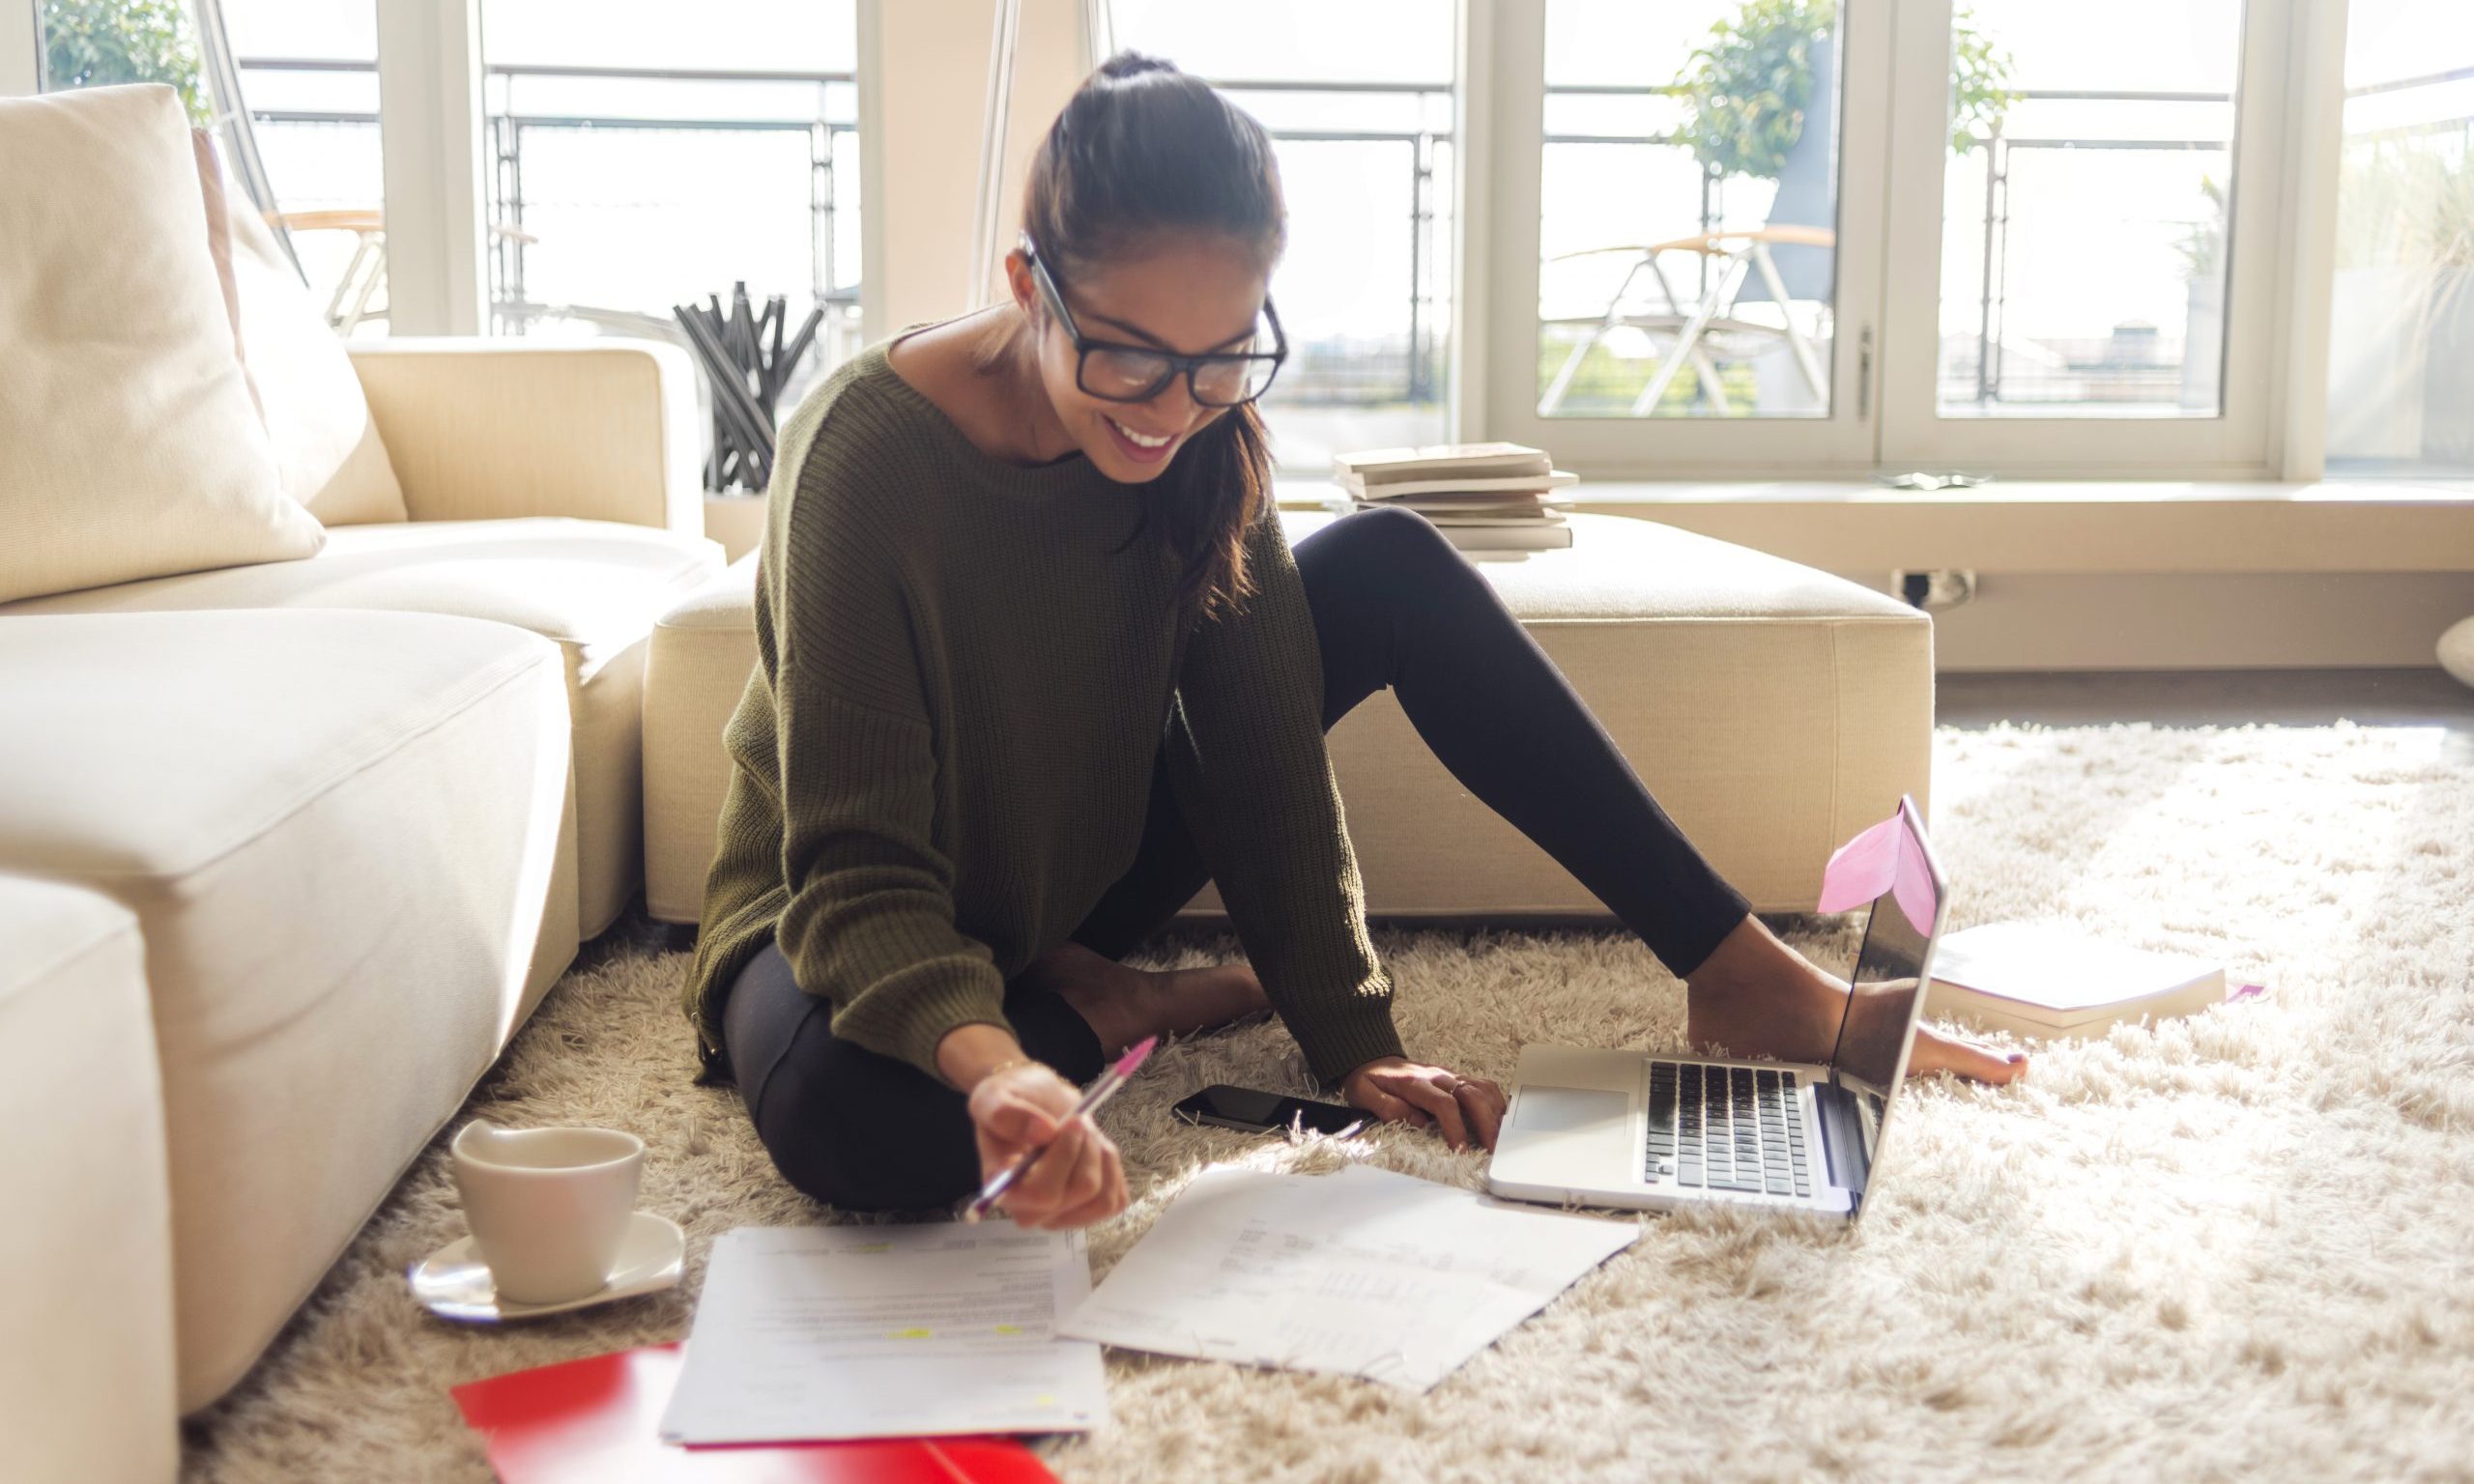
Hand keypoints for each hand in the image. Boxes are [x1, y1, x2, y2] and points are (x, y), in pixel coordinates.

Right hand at [964, 1060, 1127, 1229]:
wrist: (1035, 1105)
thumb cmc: (1012, 1102)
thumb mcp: (995, 1096)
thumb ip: (1006, 1114)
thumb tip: (1042, 1133)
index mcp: (1004, 1189)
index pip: (1042, 1194)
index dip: (1063, 1158)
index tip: (1064, 1122)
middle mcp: (1030, 1211)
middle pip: (1082, 1189)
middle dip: (1086, 1146)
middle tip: (1075, 1120)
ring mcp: (1061, 1215)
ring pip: (1103, 1197)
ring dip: (1100, 1154)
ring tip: (1083, 1134)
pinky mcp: (1089, 1211)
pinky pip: (1117, 1199)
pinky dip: (1112, 1166)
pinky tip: (1092, 1150)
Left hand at [1340, 1056, 1508, 1151]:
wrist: (1372, 1058)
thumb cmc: (1369, 1079)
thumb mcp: (1363, 1093)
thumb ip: (1386, 1106)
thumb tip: (1417, 1121)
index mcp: (1415, 1082)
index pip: (1444, 1104)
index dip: (1456, 1128)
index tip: (1461, 1150)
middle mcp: (1437, 1076)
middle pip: (1471, 1094)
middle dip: (1485, 1122)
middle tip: (1491, 1148)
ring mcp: (1448, 1075)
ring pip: (1482, 1087)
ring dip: (1494, 1112)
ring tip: (1498, 1138)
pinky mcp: (1455, 1078)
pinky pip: (1482, 1085)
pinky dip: (1494, 1102)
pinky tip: (1497, 1120)